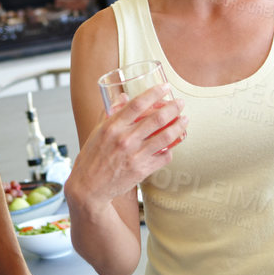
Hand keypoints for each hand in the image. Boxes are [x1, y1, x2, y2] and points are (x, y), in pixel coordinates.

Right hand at [66, 85, 185, 210]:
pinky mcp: (142, 170)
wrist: (89, 188)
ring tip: (185, 119)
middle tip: (181, 103)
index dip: (154, 93)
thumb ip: (110, 112)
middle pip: (157, 119)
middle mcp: (125, 140)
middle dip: (173, 108)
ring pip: (165, 137)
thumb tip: (123, 96)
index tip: (165, 87)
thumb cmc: (91, 158)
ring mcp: (135, 156)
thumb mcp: (97, 131)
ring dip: (179, 126)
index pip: (137, 104)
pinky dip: (171, 149)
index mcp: (112, 127)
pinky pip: (164, 156)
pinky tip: (173, 144)